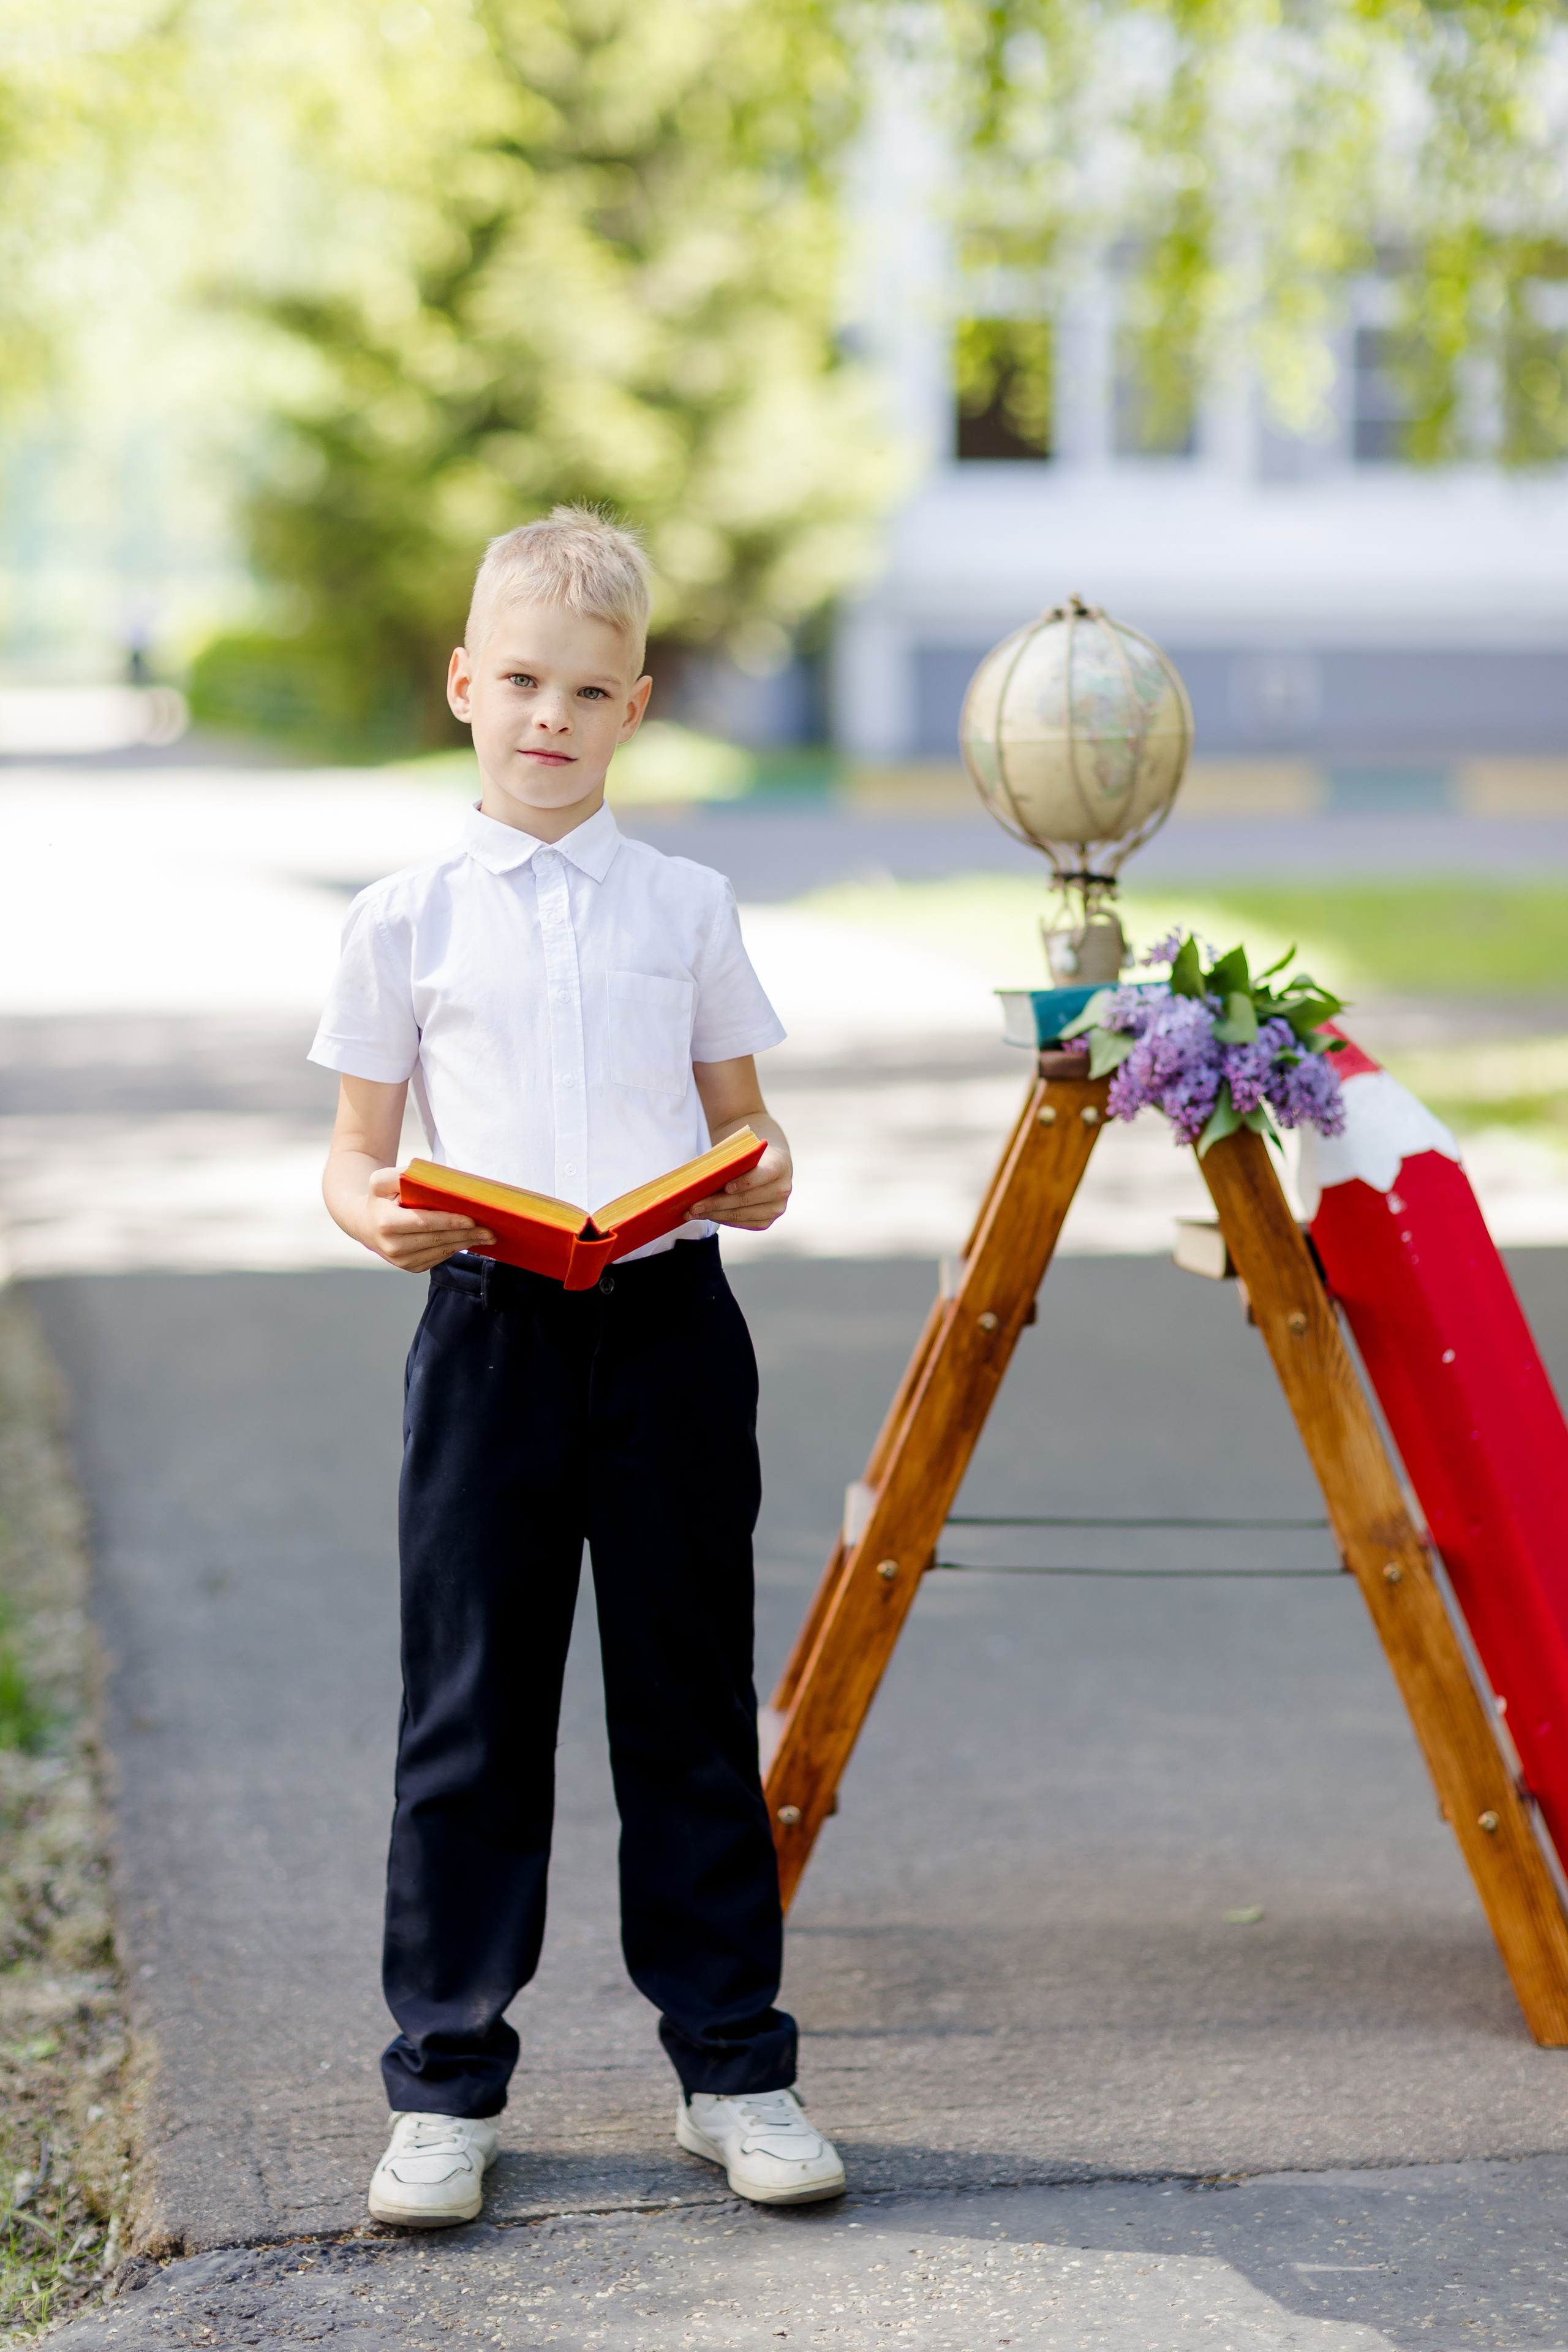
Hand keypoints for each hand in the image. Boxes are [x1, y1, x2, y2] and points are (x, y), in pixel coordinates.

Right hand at [359, 1166, 494, 1271]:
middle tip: (490, 1230)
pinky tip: (471, 1240)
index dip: (449, 1222)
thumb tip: (432, 1177)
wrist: (366, 1225)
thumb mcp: (382, 1181)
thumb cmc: (381, 1198)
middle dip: (466, 1234)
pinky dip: (456, 1248)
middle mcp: (393, 1247)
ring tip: (488, 1236)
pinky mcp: (411, 1268)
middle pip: (437, 1239)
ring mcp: (402, 1261)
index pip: (424, 1223)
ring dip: (466, 1243)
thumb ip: (402, 1175)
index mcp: (386, 1223)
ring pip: (441, 1251)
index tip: (472, 1219)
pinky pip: (439, 1258)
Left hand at [689, 1134, 792, 1231]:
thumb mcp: (744, 1151)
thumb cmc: (750, 1157)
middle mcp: (782, 1189)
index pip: (762, 1175)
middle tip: (694, 1206)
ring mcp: (776, 1208)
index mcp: (779, 1166)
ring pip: (740, 1215)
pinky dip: (722, 1219)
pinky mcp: (766, 1221)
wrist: (770, 1167)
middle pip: (745, 1199)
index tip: (725, 1187)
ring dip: (714, 1214)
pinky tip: (707, 1215)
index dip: (744, 1182)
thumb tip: (701, 1178)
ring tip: (694, 1213)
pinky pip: (741, 1223)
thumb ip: (730, 1161)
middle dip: (716, 1203)